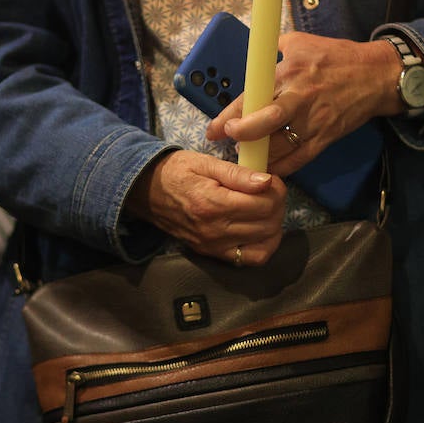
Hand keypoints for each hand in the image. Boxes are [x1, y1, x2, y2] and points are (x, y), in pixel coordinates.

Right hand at [125, 150, 286, 265]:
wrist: (146, 192)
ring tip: (266, 208)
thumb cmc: (177, 171)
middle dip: (277, 205)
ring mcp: (214, 246)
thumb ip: (238, 173)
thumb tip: (267, 182)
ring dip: (274, 224)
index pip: (265, 203)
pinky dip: (263, 245)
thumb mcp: (205, 163)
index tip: (270, 179)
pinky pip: (250, 259)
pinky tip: (260, 229)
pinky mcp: (213, 254)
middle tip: (269, 191)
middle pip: (269, 223)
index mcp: (213, 203)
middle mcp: (215, 230)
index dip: (277, 188)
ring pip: (265, 243)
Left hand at [208, 33, 399, 179]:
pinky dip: (282, 167)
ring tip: (246, 153)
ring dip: (259, 154)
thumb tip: (252, 59)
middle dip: (243, 134)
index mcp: (291, 72)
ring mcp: (315, 120)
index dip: (231, 115)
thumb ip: (273, 51)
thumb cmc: (338, 57)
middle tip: (229, 140)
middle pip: (266, 121)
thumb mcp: (302, 42)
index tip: (215, 128)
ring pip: (281, 146)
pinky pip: (300, 158)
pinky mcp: (326, 137)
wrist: (377, 76)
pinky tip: (268, 168)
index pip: (255, 95)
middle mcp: (301, 97)